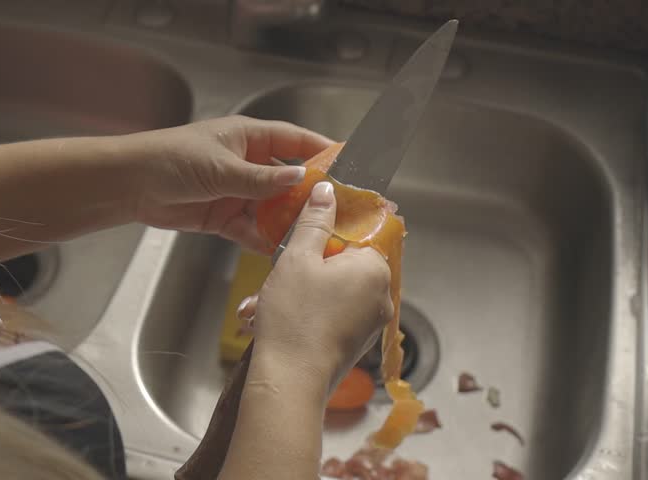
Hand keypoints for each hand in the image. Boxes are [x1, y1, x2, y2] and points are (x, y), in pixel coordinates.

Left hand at [127, 115, 332, 252]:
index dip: (321, 150)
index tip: (348, 163)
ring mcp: (237, 192)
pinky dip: (262, 240)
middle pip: (287, 180)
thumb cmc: (172, 160)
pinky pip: (251, 229)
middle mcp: (248, 164)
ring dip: (286, 222)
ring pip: (271, 208)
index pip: (294, 141)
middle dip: (308, 196)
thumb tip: (300, 181)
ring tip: (312, 238)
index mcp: (249, 139)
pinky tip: (279, 251)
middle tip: (336, 212)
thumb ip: (261, 179)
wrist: (131, 185)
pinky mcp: (224, 217)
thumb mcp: (222, 167)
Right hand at [250, 181, 393, 385]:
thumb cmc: (294, 318)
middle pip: (345, 263)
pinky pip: (333, 315)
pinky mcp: (356, 343)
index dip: (329, 229)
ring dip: (302, 290)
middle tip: (280, 269)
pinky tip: (276, 318)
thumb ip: (315, 221)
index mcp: (374, 269)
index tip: (305, 232)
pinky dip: (308, 312)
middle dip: (310, 264)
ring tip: (266, 300)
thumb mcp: (298, 258)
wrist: (291, 380)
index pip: (359, 233)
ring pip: (335, 291)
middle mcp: (381, 296)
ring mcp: (370, 323)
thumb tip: (328, 192)